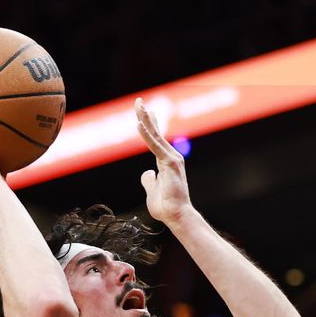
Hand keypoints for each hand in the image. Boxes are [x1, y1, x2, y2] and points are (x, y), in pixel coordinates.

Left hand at [135, 98, 192, 225]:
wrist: (176, 216)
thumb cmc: (166, 206)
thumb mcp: (152, 190)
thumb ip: (149, 180)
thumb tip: (147, 172)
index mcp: (167, 161)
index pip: (157, 139)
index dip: (151, 124)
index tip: (147, 112)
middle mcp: (172, 157)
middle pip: (156, 132)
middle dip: (146, 115)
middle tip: (138, 101)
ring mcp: (172, 158)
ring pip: (155, 135)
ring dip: (145, 119)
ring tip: (138, 105)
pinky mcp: (169, 163)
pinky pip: (154, 146)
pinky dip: (146, 135)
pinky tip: (138, 125)